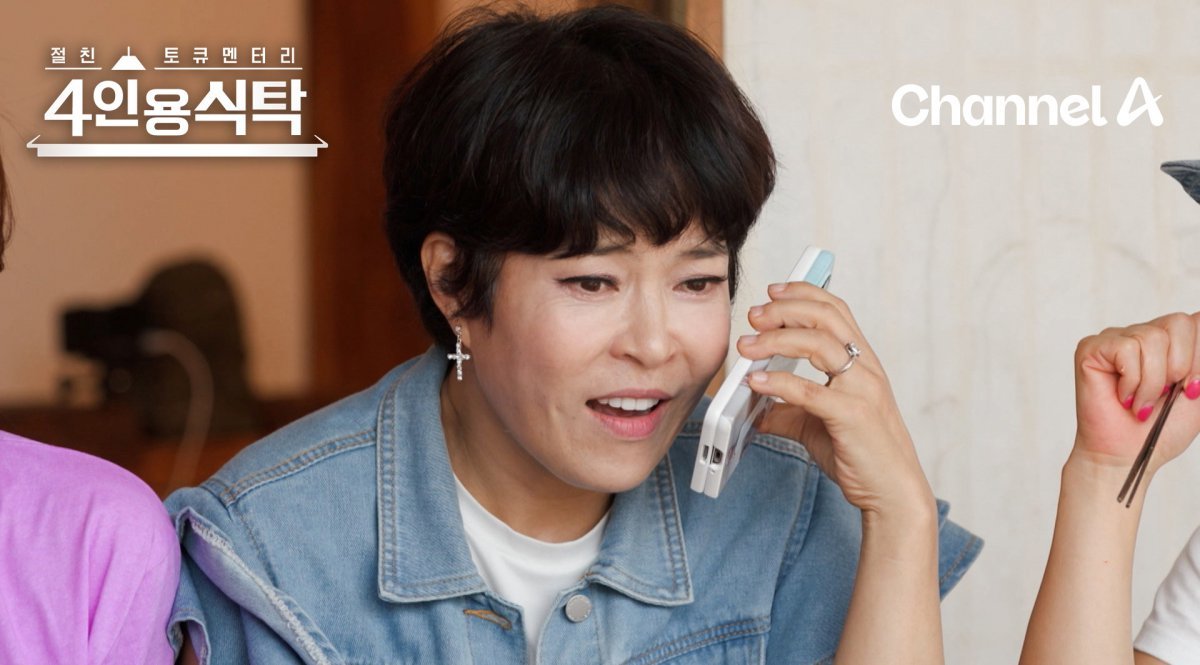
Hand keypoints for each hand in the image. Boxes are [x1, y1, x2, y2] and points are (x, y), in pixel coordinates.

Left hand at [737, 282, 931, 518]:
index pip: (835, 311)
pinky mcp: (852, 416)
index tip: (773, 292)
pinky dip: (777, 382)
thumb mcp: (817, 426)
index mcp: (862, 363)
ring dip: (775, 339)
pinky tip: (755, 382)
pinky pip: (809, 391)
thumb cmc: (863, 456)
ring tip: (746, 346)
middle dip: (784, 310)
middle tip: (754, 316)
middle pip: (824, 317)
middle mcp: (865, 369)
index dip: (804, 294)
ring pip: (817, 343)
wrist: (893, 492)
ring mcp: (862, 390)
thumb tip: (754, 408)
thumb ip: (788, 411)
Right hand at [1073, 312, 1199, 473]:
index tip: (1192, 390)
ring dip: (1153, 381)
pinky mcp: (1091, 348)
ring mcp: (1115, 338)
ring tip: (1141, 402)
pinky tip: (1123, 396)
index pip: (1198, 321)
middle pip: (1179, 322)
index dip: (1199, 356)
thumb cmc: (1160, 429)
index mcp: (1170, 342)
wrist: (1128, 455)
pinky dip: (1132, 381)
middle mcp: (1143, 334)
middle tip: (1166, 394)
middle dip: (1181, 366)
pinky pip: (1127, 349)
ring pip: (1152, 338)